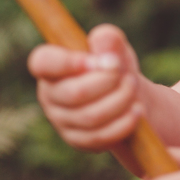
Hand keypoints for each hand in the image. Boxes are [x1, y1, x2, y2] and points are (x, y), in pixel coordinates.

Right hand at [27, 23, 144, 151]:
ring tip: (134, 87)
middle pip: (75, 93)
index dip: (66, 62)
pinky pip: (100, 136)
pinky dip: (123, 122)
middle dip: (108, 82)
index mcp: (52, 66)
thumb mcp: (114, 47)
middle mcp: (50, 94)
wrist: (129, 95)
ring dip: (120, 100)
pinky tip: (137, 110)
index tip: (95, 61)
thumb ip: (108, 39)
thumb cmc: (115, 66)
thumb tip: (104, 44)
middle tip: (128, 75)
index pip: (42, 62)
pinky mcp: (78, 140)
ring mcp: (62, 120)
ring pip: (90, 116)